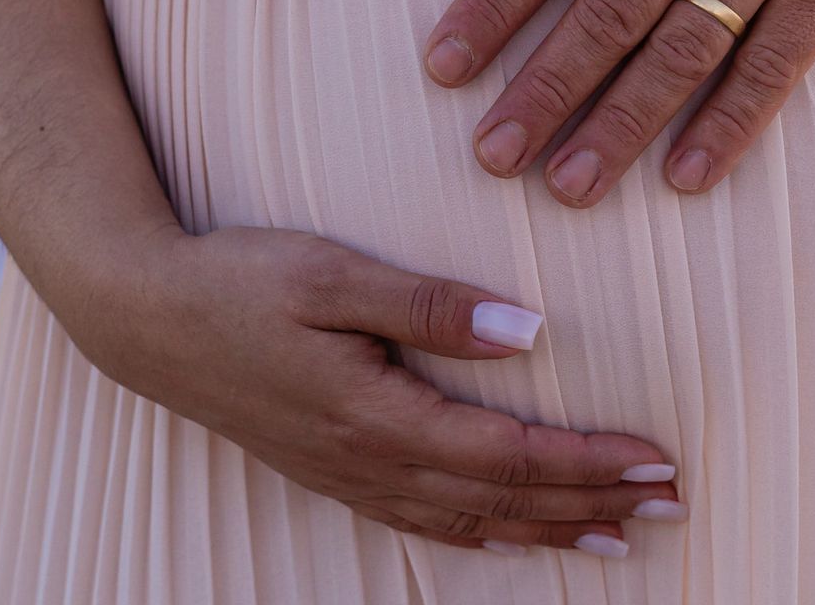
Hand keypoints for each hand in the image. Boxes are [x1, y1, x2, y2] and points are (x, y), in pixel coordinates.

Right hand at [72, 224, 681, 551]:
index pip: (510, 454)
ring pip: (471, 521)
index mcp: (379, 414)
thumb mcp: (334, 276)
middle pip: (504, 499)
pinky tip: (513, 537)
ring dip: (551, 529)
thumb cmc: (239, 282)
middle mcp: (370, 460)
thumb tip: (528, 332)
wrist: (142, 318)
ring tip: (619, 537)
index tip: (657, 460)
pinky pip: (424, 522)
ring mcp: (348, 474)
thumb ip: (432, 305)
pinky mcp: (332, 469)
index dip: (588, 462)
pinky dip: (484, 536)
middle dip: (593, 504)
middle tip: (672, 504)